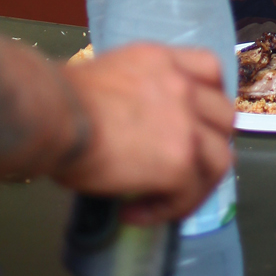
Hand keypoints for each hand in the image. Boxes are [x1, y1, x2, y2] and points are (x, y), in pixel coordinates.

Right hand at [56, 44, 234, 223]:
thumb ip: (131, 95)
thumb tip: (123, 127)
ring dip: (196, 183)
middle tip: (184, 167)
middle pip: (223, 116)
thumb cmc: (58, 101)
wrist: (52, 115)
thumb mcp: (105, 79)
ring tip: (167, 201)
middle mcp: (182, 85)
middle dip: (210, 143)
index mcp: (162, 61)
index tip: (194, 122)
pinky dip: (168, 209)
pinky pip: (190, 192)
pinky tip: (134, 214)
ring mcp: (187, 122)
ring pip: (219, 158)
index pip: (209, 70)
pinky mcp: (181, 160)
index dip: (208, 99)